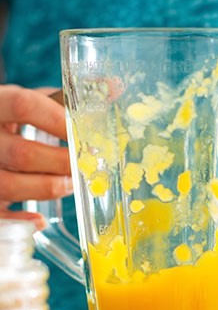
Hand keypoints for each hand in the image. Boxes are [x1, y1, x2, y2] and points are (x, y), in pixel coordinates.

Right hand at [0, 84, 71, 227]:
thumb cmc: (9, 117)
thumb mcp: (30, 100)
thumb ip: (67, 97)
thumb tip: (115, 88)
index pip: (24, 105)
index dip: (59, 120)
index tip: (84, 133)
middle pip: (22, 154)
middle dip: (62, 164)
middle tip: (85, 166)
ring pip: (10, 185)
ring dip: (49, 189)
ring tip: (71, 184)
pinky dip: (20, 221)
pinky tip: (39, 220)